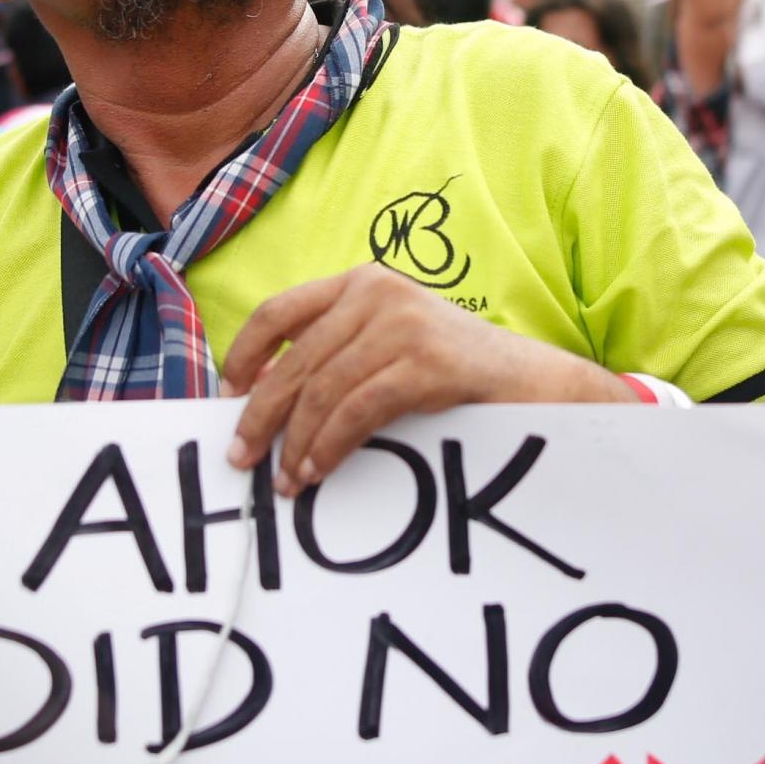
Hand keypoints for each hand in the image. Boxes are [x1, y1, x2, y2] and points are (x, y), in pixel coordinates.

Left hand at [219, 264, 628, 496]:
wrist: (535, 381)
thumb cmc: (456, 373)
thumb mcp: (391, 344)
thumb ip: (340, 353)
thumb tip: (268, 404)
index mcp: (361, 283)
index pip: (278, 311)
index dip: (245, 355)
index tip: (229, 398)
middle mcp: (376, 293)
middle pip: (294, 361)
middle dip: (260, 415)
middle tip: (241, 457)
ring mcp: (402, 324)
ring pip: (321, 391)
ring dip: (296, 444)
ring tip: (286, 481)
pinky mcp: (425, 361)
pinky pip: (356, 410)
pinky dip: (329, 446)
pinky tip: (318, 471)